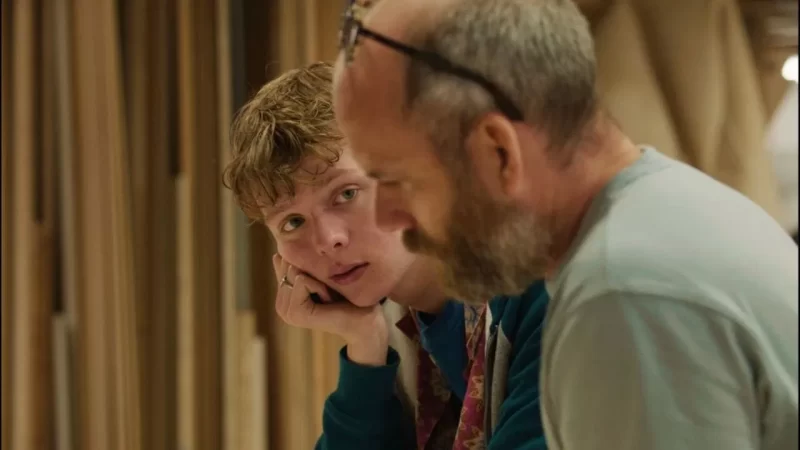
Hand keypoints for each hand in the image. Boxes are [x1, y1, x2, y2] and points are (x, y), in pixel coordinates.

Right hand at [272, 254, 388, 365]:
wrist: (363, 319)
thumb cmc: (345, 297)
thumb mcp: (318, 277)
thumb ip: (298, 269)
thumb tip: (276, 255)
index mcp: (283, 298)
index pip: (284, 263)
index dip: (308, 266)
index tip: (321, 284)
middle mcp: (280, 306)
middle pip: (288, 265)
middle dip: (312, 272)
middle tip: (326, 291)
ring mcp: (286, 311)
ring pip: (294, 271)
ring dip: (317, 280)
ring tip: (327, 296)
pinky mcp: (295, 314)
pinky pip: (302, 280)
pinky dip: (320, 286)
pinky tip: (327, 300)